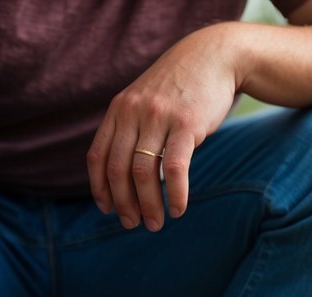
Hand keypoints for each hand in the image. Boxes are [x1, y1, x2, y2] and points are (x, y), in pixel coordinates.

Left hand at [87, 24, 242, 231]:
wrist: (212, 58)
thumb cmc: (181, 87)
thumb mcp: (146, 100)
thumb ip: (133, 127)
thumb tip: (128, 171)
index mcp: (118, 111)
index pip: (98, 157)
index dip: (99, 188)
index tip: (108, 210)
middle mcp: (133, 113)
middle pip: (118, 170)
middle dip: (124, 204)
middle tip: (133, 225)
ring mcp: (158, 118)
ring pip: (143, 172)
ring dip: (149, 205)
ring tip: (156, 223)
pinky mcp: (186, 125)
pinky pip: (175, 168)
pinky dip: (176, 194)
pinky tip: (179, 210)